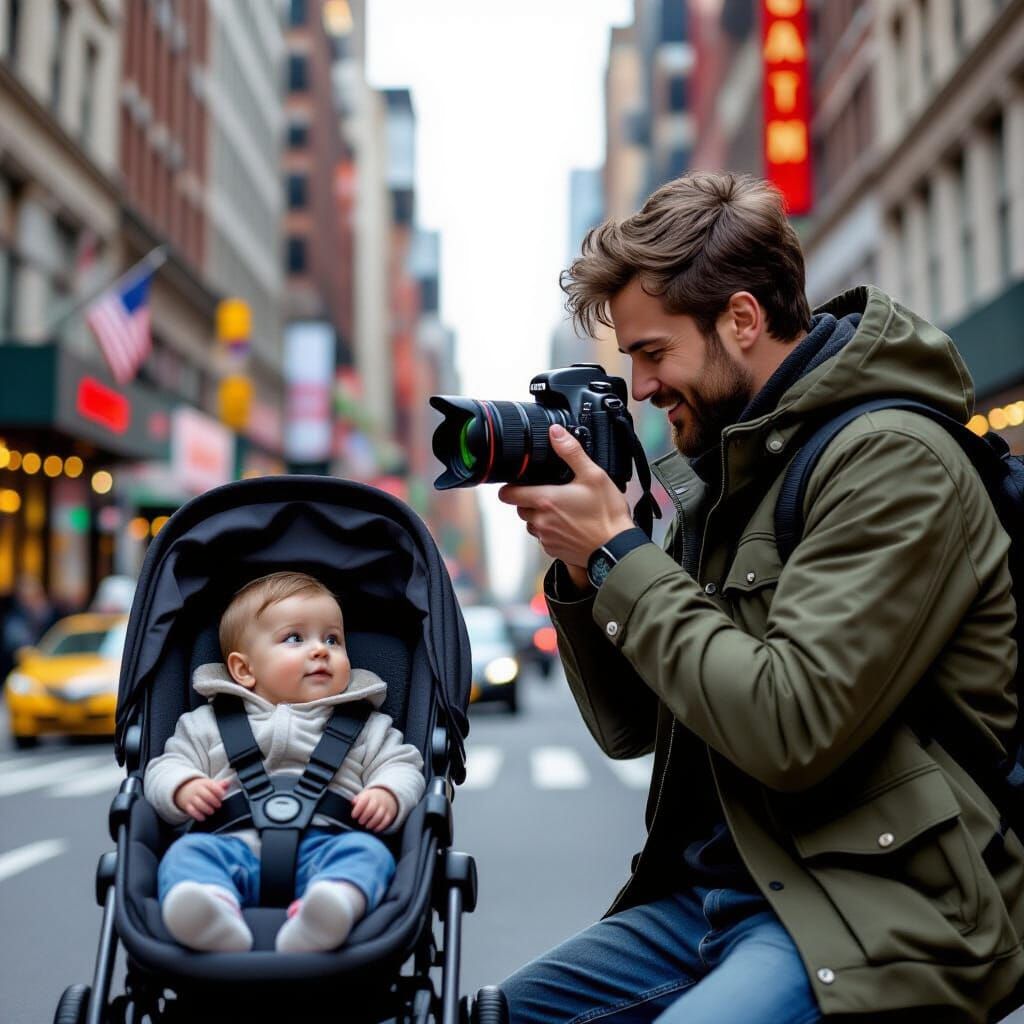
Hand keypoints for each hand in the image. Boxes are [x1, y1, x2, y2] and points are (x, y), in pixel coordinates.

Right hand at [174, 777, 229, 820]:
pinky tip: (203, 817)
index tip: (222, 795)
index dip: (218, 791)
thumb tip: (228, 782)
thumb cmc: (203, 788)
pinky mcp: (187, 806)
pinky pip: (191, 811)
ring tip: (212, 812)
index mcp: (205, 783)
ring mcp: (191, 798)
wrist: (186, 790)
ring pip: (198, 803)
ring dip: (206, 809)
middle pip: (205, 795)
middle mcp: (197, 790)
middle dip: (213, 801)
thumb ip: (221, 785)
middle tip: (218, 805)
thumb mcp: (211, 784)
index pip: (212, 785)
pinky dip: (198, 815)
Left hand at [352, 786, 397, 831]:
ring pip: (379, 816)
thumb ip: (356, 801)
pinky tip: (374, 829)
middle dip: (364, 817)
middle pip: (371, 809)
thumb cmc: (368, 801)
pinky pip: (386, 821)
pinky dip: (380, 827)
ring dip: (372, 823)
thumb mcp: (362, 798)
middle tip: (360, 822)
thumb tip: (354, 802)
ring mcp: (384, 807)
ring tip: (367, 826)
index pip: (363, 801)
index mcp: (368, 796)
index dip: (358, 809)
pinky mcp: (389, 814)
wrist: (384, 797)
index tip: (353, 816)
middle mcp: (377, 801)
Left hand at [498, 424, 635, 570]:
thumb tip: (555, 433)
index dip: (510, 487)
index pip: (507, 495)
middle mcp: (541, 521)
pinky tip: (570, 526)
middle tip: (552, 494)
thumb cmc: (607, 514)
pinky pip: (544, 539)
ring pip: (532, 524)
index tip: (520, 483)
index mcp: (545, 500)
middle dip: (530, 500)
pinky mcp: (554, 551)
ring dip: (540, 517)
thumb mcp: (593, 475)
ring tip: (563, 510)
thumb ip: (571, 452)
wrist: (617, 548)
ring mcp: (546, 538)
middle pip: (520, 508)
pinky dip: (552, 532)